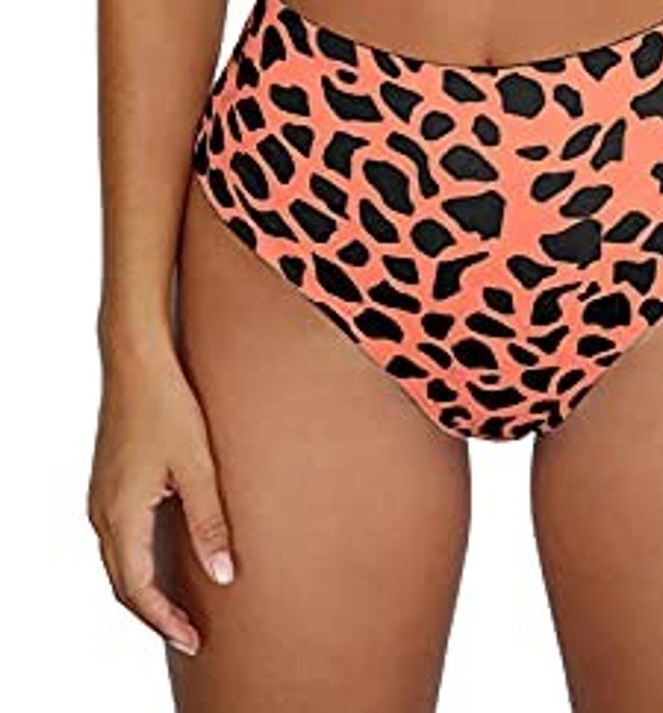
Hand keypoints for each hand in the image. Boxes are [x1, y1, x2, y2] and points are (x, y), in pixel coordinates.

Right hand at [87, 343, 234, 654]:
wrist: (136, 359)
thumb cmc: (166, 404)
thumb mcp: (198, 466)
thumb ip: (210, 522)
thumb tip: (224, 573)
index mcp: (121, 514)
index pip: (137, 589)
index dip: (165, 621)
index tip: (193, 640)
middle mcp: (102, 512)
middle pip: (122, 583)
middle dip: (155, 614)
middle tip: (191, 633)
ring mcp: (101, 497)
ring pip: (117, 562)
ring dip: (145, 589)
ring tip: (181, 606)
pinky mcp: (107, 483)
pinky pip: (117, 538)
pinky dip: (137, 562)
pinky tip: (165, 559)